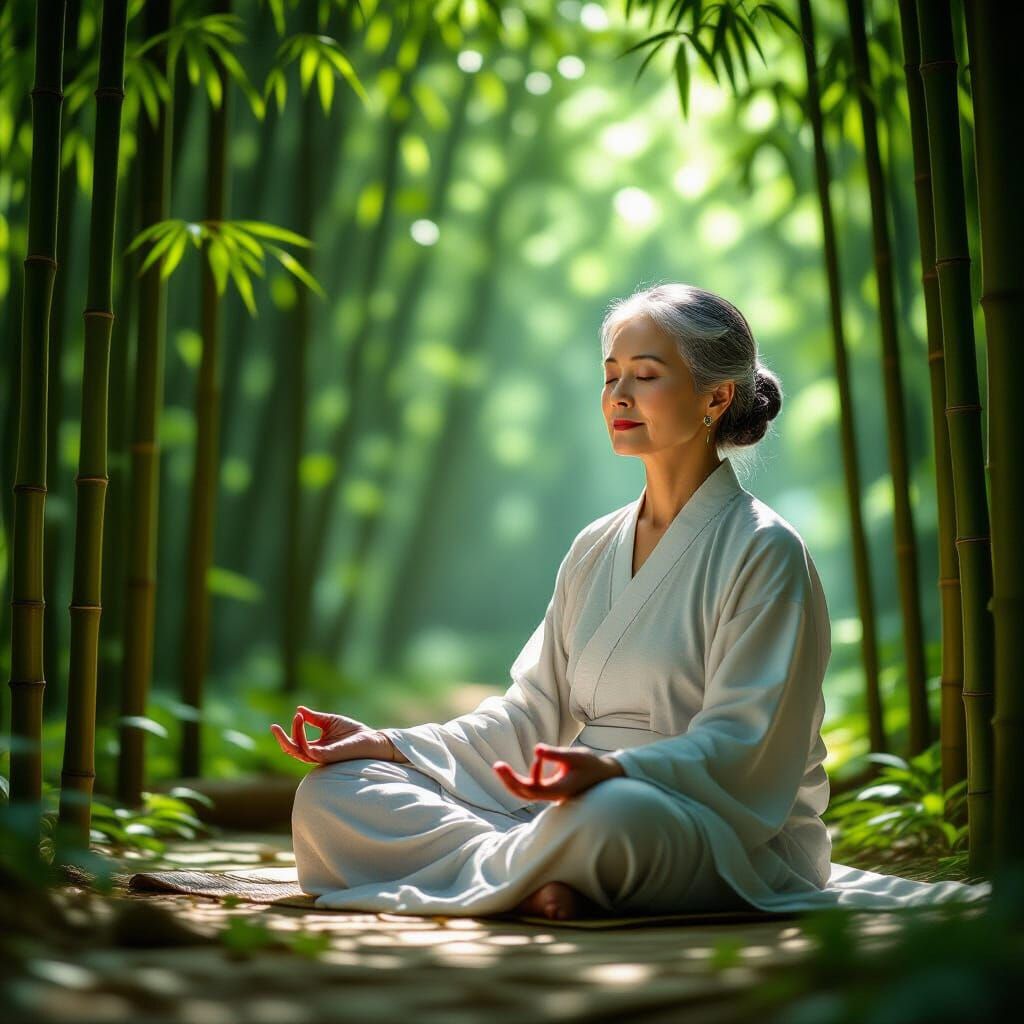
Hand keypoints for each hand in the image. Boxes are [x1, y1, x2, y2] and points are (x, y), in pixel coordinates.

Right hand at [269, 706, 384, 765]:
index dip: (288, 733)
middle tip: (273, 727)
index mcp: (316, 747)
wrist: (371, 738)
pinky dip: (302, 738)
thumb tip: (299, 709)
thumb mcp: (330, 721)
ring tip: (296, 718)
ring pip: (298, 751)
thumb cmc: (352, 731)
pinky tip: (301, 723)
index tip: (293, 715)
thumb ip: (314, 718)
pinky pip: (309, 751)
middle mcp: (316, 754)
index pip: (296, 744)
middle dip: (281, 739)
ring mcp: (321, 756)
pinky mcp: (328, 756)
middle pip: (292, 751)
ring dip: (293, 734)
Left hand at [492, 744, 624, 804]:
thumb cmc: (591, 764)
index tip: (502, 766)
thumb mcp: (575, 755)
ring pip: (527, 793)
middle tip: (496, 766)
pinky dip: (529, 776)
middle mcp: (554, 796)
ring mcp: (552, 795)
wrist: (605, 775)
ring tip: (501, 767)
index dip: (514, 779)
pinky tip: (538, 760)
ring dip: (513, 781)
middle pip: (525, 794)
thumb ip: (556, 754)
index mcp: (559, 790)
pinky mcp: (552, 791)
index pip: (531, 789)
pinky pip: (534, 787)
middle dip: (509, 781)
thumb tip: (537, 749)